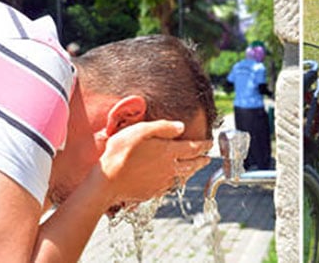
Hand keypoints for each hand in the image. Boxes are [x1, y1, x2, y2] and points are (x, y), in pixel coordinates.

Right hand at [97, 120, 211, 204]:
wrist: (107, 181)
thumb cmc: (121, 152)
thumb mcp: (141, 131)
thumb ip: (163, 128)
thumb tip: (181, 126)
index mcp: (168, 152)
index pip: (193, 148)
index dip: (204, 145)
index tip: (210, 143)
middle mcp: (169, 169)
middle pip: (192, 165)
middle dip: (201, 160)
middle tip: (208, 158)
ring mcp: (161, 182)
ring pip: (182, 177)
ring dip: (191, 172)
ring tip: (194, 169)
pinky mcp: (152, 192)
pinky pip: (169, 186)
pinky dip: (176, 182)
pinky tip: (173, 180)